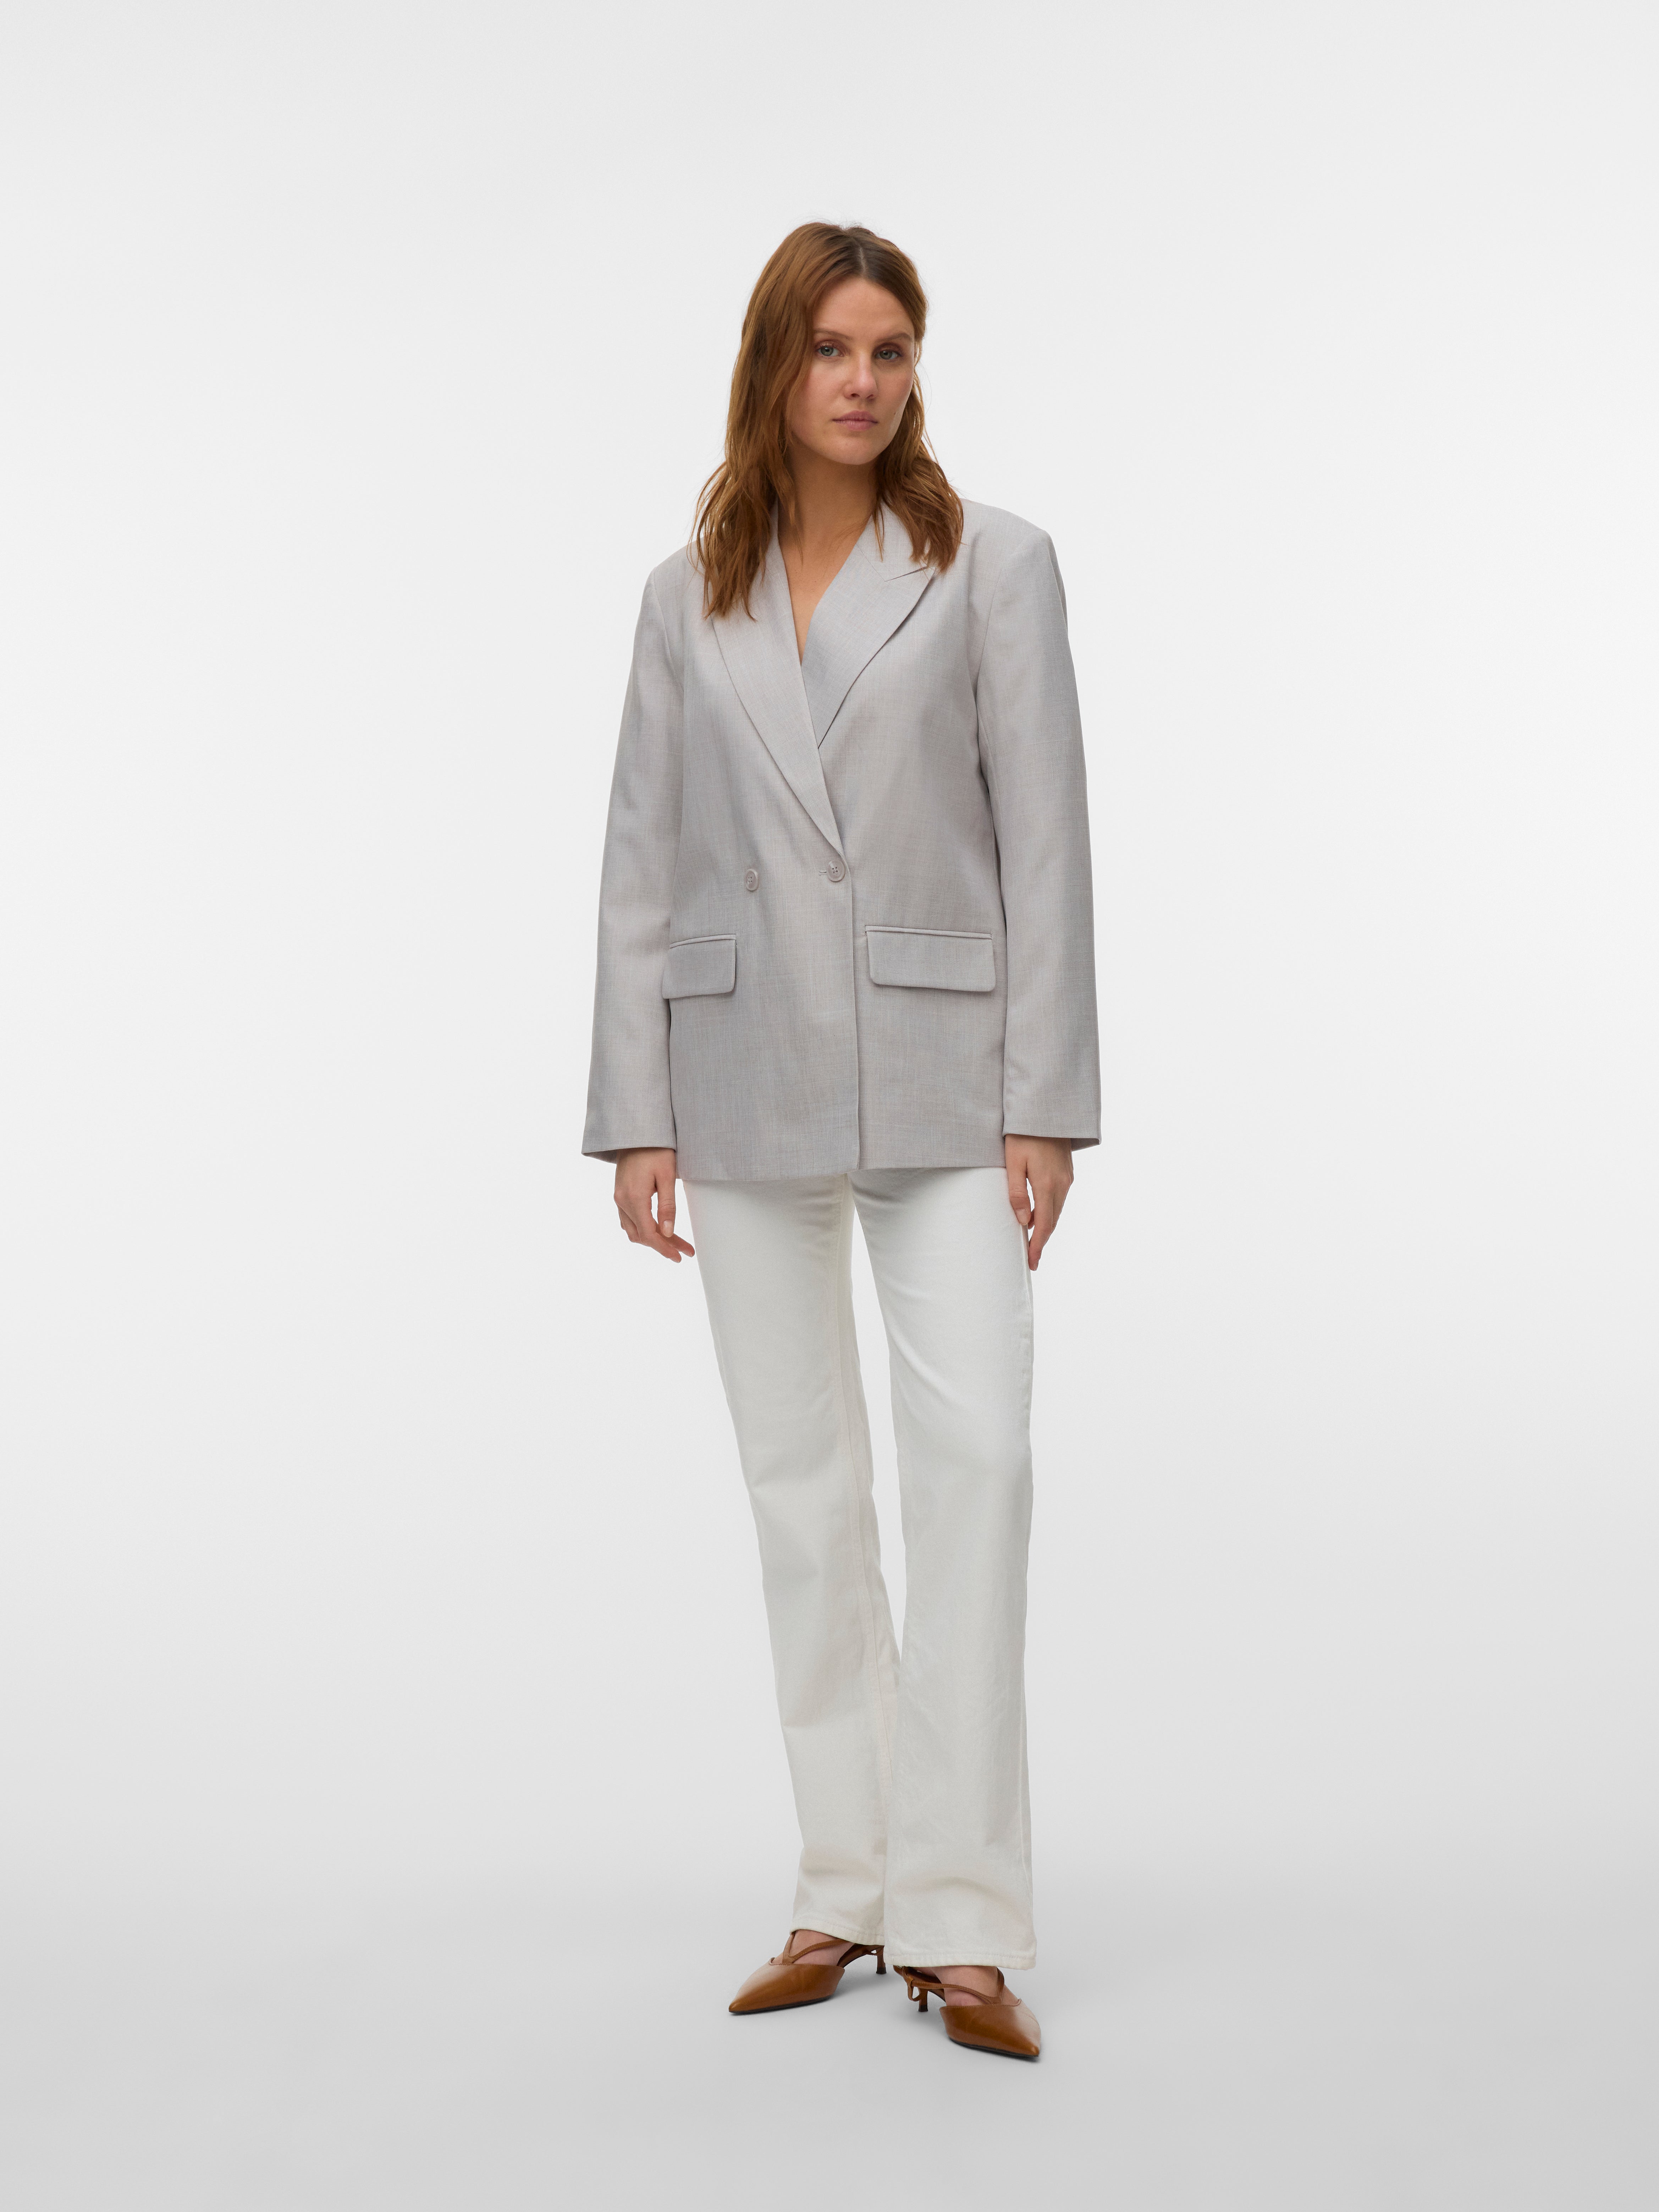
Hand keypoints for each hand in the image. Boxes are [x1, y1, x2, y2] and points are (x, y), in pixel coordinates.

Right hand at [614, 1148, 694, 1261]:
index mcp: (634, 1198)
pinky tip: (658, 1229)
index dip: (665, 1248)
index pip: (649, 1234)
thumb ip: (668, 1206)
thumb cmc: (656, 1149)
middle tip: (685, 1250)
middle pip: (641, 1236)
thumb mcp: (667, 1176)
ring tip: (675, 1243)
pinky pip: (628, 1220)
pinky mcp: (620, 1194)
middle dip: (663, 1245)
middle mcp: (622, 1201)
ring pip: (633, 1230)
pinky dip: (643, 1229)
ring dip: (652, 1239)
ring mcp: (618, 1198)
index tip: (681, 1256)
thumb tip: (669, 1233)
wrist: (636, 1131)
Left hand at [1004, 1135, 1072, 1270]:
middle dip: (1042, 1240)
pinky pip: (1058, 1198)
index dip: (1038, 1245)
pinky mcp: (1067, 1171)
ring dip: (1046, 1226)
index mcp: (1047, 1184)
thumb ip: (1017, 1193)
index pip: (1045, 1224)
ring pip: (1057, 1209)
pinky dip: (1049, 1211)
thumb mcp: (1013, 1162)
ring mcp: (1067, 1177)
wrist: (1046, 1110)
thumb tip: (1024, 1221)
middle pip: (1053, 1220)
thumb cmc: (1023, 1134)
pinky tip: (1037, 1214)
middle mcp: (1062, 1183)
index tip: (1032, 1262)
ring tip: (1032, 1240)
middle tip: (1032, 1258)